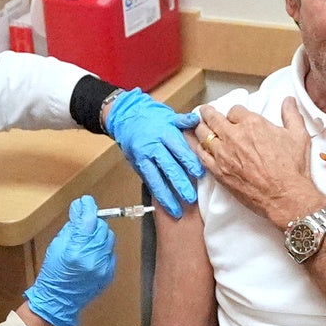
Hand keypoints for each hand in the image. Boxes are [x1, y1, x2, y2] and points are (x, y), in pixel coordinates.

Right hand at [23, 195, 116, 325]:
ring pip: (109, 239)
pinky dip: (102, 249)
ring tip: (87, 241)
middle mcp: (92, 259)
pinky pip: (110, 252)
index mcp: (75, 251)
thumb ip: (71, 228)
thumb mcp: (56, 246)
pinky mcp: (109, 274)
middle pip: (102, 228)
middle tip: (84, 224)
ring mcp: (103, 267)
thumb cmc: (53, 273)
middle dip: (93, 223)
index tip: (86, 201)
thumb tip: (79, 210)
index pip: (88, 221)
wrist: (58, 301)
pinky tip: (91, 254)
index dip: (88, 207)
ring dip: (99, 235)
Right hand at [105, 88, 203, 218]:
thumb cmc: (152, 117)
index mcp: (164, 132)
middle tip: (190, 198)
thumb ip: (183, 121)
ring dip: (166, 196)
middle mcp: (153, 146)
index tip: (199, 174)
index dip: (189, 162)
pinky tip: (165, 204)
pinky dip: (157, 193)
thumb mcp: (169, 115)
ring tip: (176, 210)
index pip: (178, 149)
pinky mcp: (138, 165)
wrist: (126, 116)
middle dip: (179, 184)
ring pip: (156, 179)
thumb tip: (197, 120)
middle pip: (168, 167)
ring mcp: (144, 157)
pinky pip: (148, 181)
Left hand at [195, 97, 325, 227]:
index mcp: (252, 124)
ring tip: (196, 125)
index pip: (235, 110)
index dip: (235, 113)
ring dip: (200, 127)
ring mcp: (223, 154)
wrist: (285, 196)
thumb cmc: (293, 168)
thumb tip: (288, 100)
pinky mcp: (218, 171)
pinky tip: (193, 143)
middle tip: (205, 112)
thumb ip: (291, 115)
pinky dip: (195, 146)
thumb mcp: (299, 136)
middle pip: (213, 119)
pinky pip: (200, 154)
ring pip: (203, 134)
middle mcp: (234, 136)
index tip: (235, 117)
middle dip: (208, 113)